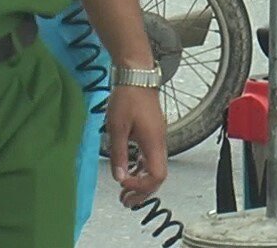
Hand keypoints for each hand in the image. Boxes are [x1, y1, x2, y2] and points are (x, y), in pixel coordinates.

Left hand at [105, 83, 167, 205]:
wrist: (137, 76)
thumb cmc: (127, 98)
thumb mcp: (117, 127)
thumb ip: (118, 154)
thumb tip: (119, 177)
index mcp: (153, 142)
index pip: (156, 176)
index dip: (141, 185)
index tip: (123, 184)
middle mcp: (160, 142)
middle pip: (159, 176)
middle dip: (143, 191)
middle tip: (125, 201)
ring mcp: (158, 138)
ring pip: (156, 168)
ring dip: (142, 182)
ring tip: (125, 191)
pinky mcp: (153, 133)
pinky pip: (152, 158)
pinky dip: (142, 170)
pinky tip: (130, 171)